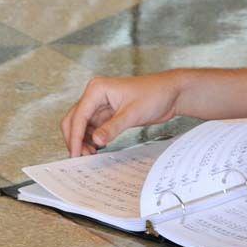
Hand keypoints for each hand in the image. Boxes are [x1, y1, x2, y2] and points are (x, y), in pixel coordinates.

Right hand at [60, 72, 182, 157]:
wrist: (171, 94)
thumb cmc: (155, 94)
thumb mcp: (133, 113)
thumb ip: (113, 127)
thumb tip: (95, 140)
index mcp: (98, 89)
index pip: (79, 116)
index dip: (75, 137)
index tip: (76, 154)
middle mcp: (96, 95)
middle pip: (74, 120)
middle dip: (75, 139)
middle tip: (81, 157)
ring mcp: (102, 105)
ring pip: (82, 126)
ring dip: (83, 141)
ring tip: (90, 155)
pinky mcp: (109, 114)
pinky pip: (93, 128)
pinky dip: (92, 139)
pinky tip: (97, 149)